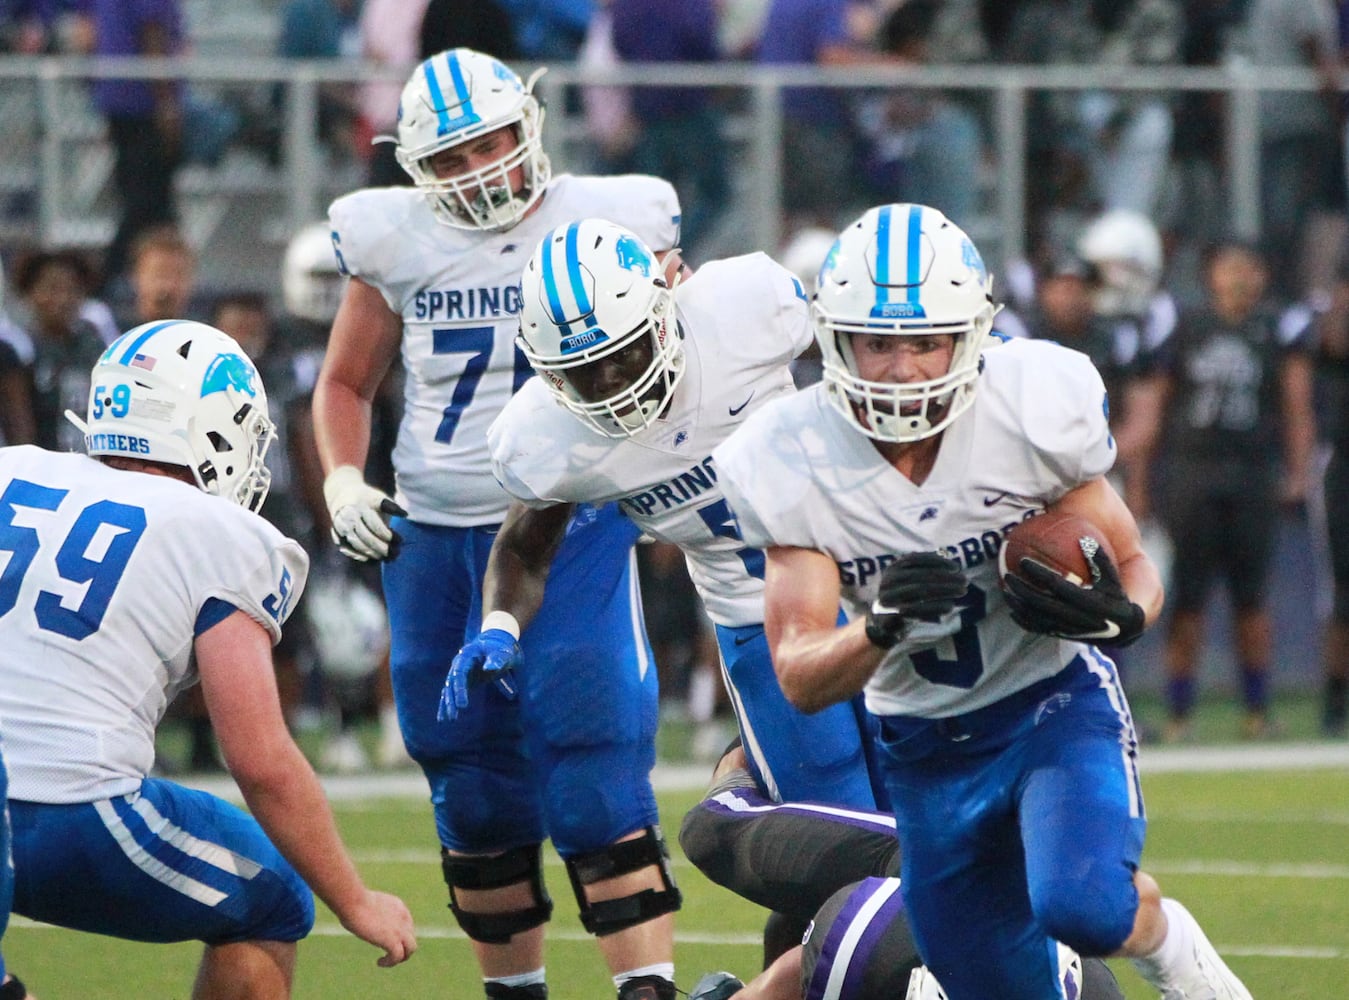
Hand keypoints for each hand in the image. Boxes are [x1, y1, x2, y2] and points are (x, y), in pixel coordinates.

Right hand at [323, 465, 407, 561]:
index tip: (400, 540)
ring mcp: (340, 526)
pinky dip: (359, 556)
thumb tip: (405, 514)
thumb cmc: (367, 499)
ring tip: (386, 557)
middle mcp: (349, 516)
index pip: (375, 525)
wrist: (343, 495)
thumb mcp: (380, 498)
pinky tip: (371, 558)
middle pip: (366, 537)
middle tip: (395, 553)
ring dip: (373, 554)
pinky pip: (347, 549)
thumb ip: (392, 506)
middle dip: (382, 548)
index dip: (388, 535)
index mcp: (361, 506)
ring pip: (357, 545)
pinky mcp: (336, 535)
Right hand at [337, 888, 417, 967]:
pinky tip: (379, 962)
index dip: (399, 935)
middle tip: (388, 954)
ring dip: (400, 958)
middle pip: (411, 938)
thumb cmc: (353, 901)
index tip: (386, 940)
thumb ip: (370, 912)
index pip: (407, 924)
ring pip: (411, 949)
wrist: (354, 902)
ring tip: (386, 961)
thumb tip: (360, 918)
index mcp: (398, 907)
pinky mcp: (392, 940)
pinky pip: (398, 957)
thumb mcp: (367, 904)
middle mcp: (403, 918)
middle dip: (403, 948)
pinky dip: (390, 962)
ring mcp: (400, 930)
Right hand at [438, 628, 521, 721]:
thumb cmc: (501, 649)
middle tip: (454, 716)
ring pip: (449, 689)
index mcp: (467, 655)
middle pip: (452, 683)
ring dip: (448, 704)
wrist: (497, 644)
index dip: (460, 689)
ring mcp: (458, 672)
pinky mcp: (461, 681)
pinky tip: (442, 718)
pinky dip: (447, 705)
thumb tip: (488, 668)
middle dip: (452, 700)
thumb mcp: (503, 653)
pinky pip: (451, 693)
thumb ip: (497, 659)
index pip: (460, 673)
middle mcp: (458, 663)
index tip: (462, 705)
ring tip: (446, 720)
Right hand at [864, 551, 967, 648]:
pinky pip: (917, 610)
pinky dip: (936, 607)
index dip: (937, 561)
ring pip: (920, 591)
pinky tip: (950, 606)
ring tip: (962, 591)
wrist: (884, 625)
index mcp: (892, 569)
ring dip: (945, 590)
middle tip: (965, 580)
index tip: (956, 567)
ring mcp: (888, 599)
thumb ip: (926, 571)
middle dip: (945, 577)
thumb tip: (952, 564)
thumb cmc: (905, 599)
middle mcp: (887, 582)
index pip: (915, 559)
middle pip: (921, 575)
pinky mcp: (892, 615)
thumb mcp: (910, 582)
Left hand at [1002, 544, 1145, 646]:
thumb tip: (1083, 537)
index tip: (1023, 561)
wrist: (1122, 630)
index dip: (1039, 573)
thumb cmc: (1115, 595)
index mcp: (1090, 602)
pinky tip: (1012, 609)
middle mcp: (1078, 618)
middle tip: (1008, 576)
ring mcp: (1070, 630)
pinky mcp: (1064, 637)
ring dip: (1019, 606)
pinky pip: (1040, 629)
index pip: (1058, 585)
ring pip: (1038, 618)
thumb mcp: (1112, 577)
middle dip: (1023, 590)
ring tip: (1005, 591)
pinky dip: (1024, 621)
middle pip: (1043, 603)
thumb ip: (1100, 559)